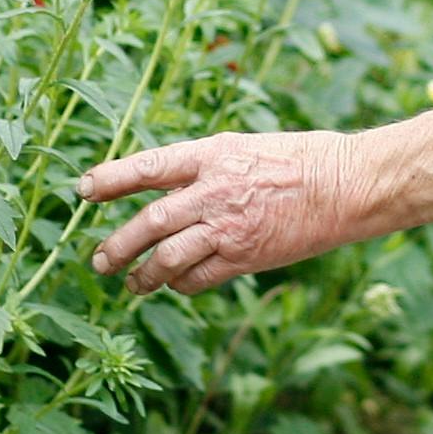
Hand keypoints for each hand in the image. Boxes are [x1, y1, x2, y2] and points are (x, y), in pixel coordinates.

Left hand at [81, 130, 366, 294]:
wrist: (349, 184)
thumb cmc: (304, 159)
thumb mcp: (248, 147)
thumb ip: (207, 168)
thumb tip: (169, 188)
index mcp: (214, 153)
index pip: (148, 166)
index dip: (111, 179)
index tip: (84, 191)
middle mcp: (215, 190)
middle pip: (149, 221)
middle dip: (118, 244)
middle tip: (100, 259)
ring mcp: (230, 226)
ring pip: (168, 256)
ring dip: (143, 274)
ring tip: (131, 285)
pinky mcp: (247, 256)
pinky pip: (199, 278)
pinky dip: (181, 284)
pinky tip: (176, 285)